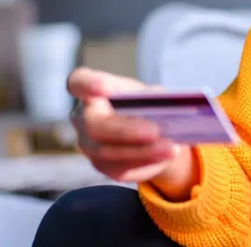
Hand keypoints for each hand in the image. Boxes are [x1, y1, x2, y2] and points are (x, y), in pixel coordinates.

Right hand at [68, 67, 186, 182]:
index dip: (88, 85)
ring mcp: (88, 144)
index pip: (79, 82)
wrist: (148, 131)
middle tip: (155, 131)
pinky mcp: (101, 166)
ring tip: (172, 148)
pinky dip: (146, 163)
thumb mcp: (149, 94)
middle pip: (94, 126)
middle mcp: (82, 117)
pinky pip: (121, 169)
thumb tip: (163, 112)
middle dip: (126, 130)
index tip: (103, 87)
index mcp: (89, 88)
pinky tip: (166, 157)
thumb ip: (152, 100)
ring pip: (109, 153)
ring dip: (144, 152)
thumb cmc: (144, 103)